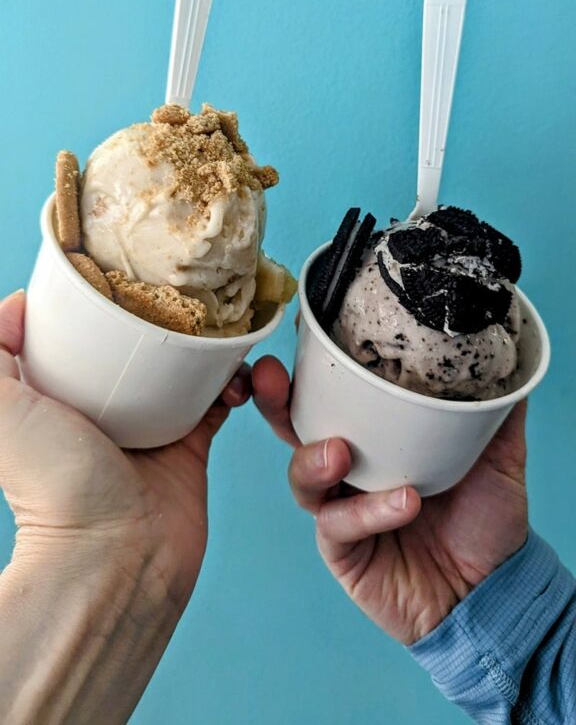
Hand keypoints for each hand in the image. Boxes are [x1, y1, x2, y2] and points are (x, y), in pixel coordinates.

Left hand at [0, 289, 249, 723]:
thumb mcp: (1, 410)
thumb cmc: (54, 489)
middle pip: (134, 341)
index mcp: (56, 393)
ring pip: (182, 363)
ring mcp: (147, 423)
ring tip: (217, 325)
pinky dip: (233, 380)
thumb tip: (14, 304)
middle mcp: (101, 405)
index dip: (101, 300)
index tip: (125, 270)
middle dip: (161, 313)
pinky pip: (218, 399)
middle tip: (180, 290)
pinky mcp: (188, 444)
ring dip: (205, 342)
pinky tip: (239, 369)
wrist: (117, 558)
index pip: (77, 330)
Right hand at [252, 356, 527, 645]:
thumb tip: (503, 362)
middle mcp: (348, 464)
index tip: (302, 330)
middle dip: (274, 400)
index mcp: (374, 434)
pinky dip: (367, 512)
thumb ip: (492, 412)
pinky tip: (403, 503)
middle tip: (271, 377)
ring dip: (312, 459)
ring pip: (301, 474)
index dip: (309, 365)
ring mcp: (340, 507)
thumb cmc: (486, 518)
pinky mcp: (342, 550)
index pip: (331, 392)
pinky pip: (337, 524)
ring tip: (340, 452)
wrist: (493, 590)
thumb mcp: (497, 455)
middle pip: (292, 425)